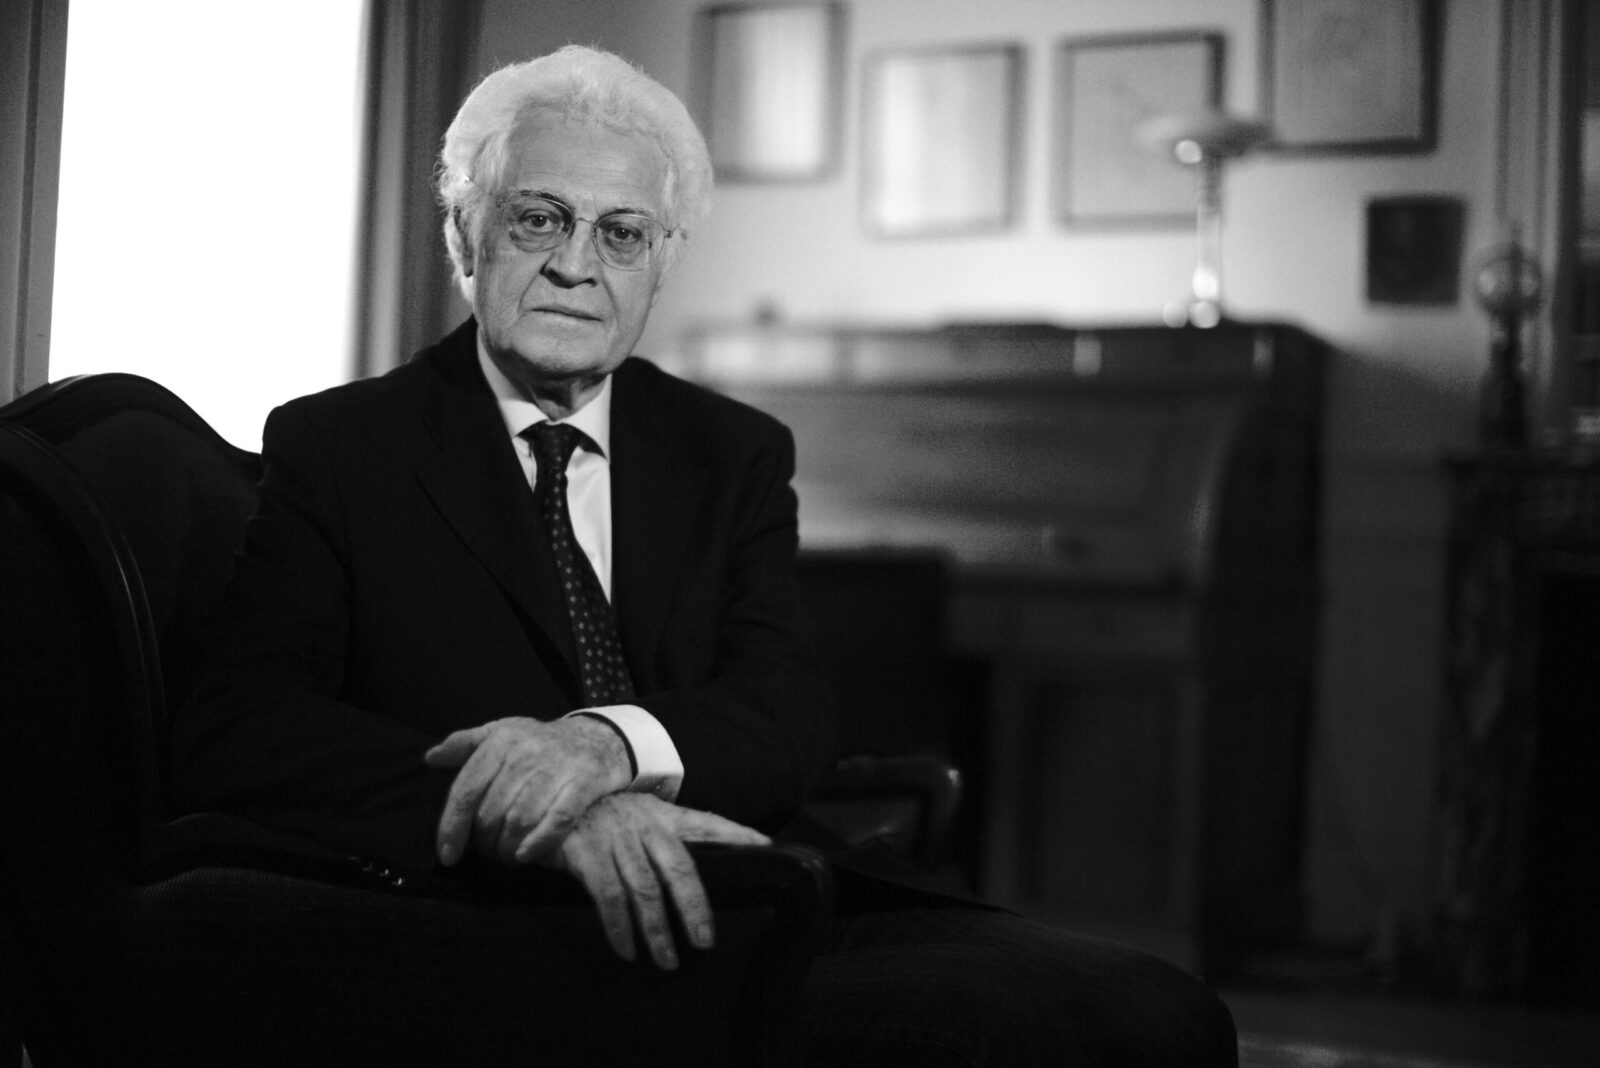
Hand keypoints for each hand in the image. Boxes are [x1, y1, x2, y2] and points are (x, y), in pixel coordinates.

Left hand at [424, 716, 631, 866]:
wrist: (598, 738)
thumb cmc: (540, 743)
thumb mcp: (502, 733)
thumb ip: (464, 744)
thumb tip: (430, 759)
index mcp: (501, 740)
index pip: (466, 790)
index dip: (452, 827)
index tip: (447, 855)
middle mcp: (527, 752)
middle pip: (492, 812)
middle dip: (485, 842)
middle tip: (488, 852)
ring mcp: (558, 767)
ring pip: (521, 820)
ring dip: (508, 847)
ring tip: (506, 855)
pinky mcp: (586, 781)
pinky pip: (557, 821)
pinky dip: (538, 844)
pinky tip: (526, 856)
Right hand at [548, 793, 769, 968]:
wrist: (548, 799)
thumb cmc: (600, 817)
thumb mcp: (636, 817)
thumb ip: (661, 841)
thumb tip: (688, 879)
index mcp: (662, 815)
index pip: (707, 822)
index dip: (736, 833)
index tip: (765, 845)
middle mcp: (645, 825)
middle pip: (680, 869)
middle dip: (695, 908)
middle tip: (706, 942)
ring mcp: (617, 838)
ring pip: (646, 890)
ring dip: (658, 931)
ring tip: (668, 961)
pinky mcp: (588, 854)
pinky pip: (609, 897)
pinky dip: (619, 928)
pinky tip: (627, 950)